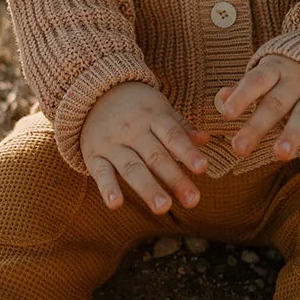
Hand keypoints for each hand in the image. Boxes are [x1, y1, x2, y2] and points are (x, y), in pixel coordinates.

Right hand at [81, 83, 209, 212]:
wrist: (94, 92)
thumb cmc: (137, 106)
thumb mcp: (160, 109)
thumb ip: (182, 127)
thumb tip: (206, 140)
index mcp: (153, 116)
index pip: (173, 136)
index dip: (187, 152)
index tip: (203, 168)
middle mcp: (133, 130)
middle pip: (156, 156)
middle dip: (174, 178)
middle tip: (192, 200)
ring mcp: (112, 142)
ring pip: (131, 167)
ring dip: (147, 188)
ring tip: (162, 208)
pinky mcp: (93, 154)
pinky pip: (100, 172)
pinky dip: (107, 188)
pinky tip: (115, 204)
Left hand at [219, 55, 299, 161]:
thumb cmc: (287, 68)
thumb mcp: (266, 70)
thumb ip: (244, 86)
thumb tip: (220, 98)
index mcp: (275, 69)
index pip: (256, 81)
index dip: (242, 96)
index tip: (226, 114)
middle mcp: (296, 81)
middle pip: (275, 103)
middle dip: (257, 126)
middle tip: (239, 149)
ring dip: (293, 135)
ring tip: (281, 154)